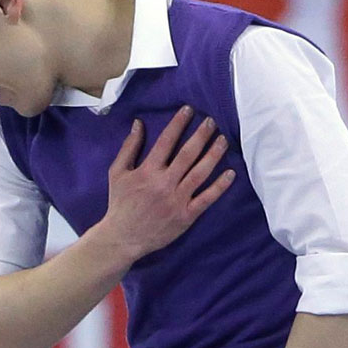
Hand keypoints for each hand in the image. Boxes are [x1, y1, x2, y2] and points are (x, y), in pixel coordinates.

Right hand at [97, 105, 235, 260]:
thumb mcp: (117, 172)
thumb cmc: (120, 203)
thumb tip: (138, 123)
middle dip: (201, 135)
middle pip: (187, 154)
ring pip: (200, 173)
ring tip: (223, 140)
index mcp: (147, 171)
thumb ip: (129, 147)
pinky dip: (220, 186)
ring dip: (214, 154)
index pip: (166, 141)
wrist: (123, 237)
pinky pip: (206, 198)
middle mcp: (164, 183)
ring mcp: (177, 200)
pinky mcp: (186, 216)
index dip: (179, 123)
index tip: (189, 110)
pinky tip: (230, 173)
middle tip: (212, 122)